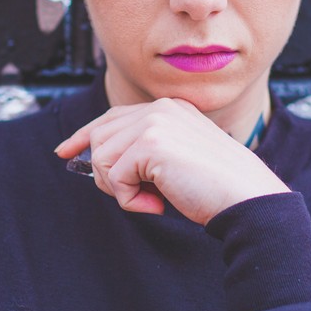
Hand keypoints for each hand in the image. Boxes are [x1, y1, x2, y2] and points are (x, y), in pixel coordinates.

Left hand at [54, 98, 289, 225]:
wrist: (246, 198)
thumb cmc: (216, 187)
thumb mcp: (176, 158)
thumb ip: (143, 150)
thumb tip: (95, 159)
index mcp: (169, 108)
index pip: (112, 116)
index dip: (84, 135)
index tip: (64, 151)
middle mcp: (159, 108)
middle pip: (100, 138)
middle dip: (107, 174)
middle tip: (139, 195)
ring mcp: (155, 123)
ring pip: (102, 159)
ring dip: (121, 189)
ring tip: (154, 198)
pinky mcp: (150, 144)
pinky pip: (114, 179)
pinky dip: (131, 200)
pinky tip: (157, 203)